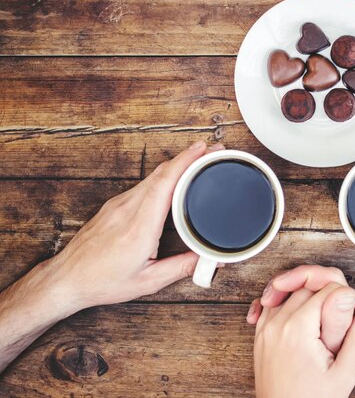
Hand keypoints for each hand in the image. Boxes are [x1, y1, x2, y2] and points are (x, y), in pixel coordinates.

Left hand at [41, 141, 224, 312]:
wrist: (66, 279)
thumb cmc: (102, 281)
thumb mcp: (148, 281)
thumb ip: (182, 267)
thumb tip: (210, 259)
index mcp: (139, 228)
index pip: (165, 184)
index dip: (186, 162)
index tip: (203, 149)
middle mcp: (127, 210)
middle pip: (161, 173)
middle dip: (188, 158)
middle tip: (211, 151)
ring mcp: (118, 205)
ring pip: (152, 177)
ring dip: (176, 166)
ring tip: (197, 163)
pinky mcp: (113, 206)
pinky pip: (143, 185)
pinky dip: (163, 178)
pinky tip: (173, 182)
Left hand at [247, 265, 354, 353]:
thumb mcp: (344, 373)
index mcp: (298, 329)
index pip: (327, 290)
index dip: (349, 295)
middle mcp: (278, 324)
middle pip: (307, 285)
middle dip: (329, 289)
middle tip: (347, 305)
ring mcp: (266, 328)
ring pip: (288, 290)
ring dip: (307, 290)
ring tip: (326, 304)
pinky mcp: (260, 335)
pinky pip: (270, 304)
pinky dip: (285, 299)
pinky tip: (299, 306)